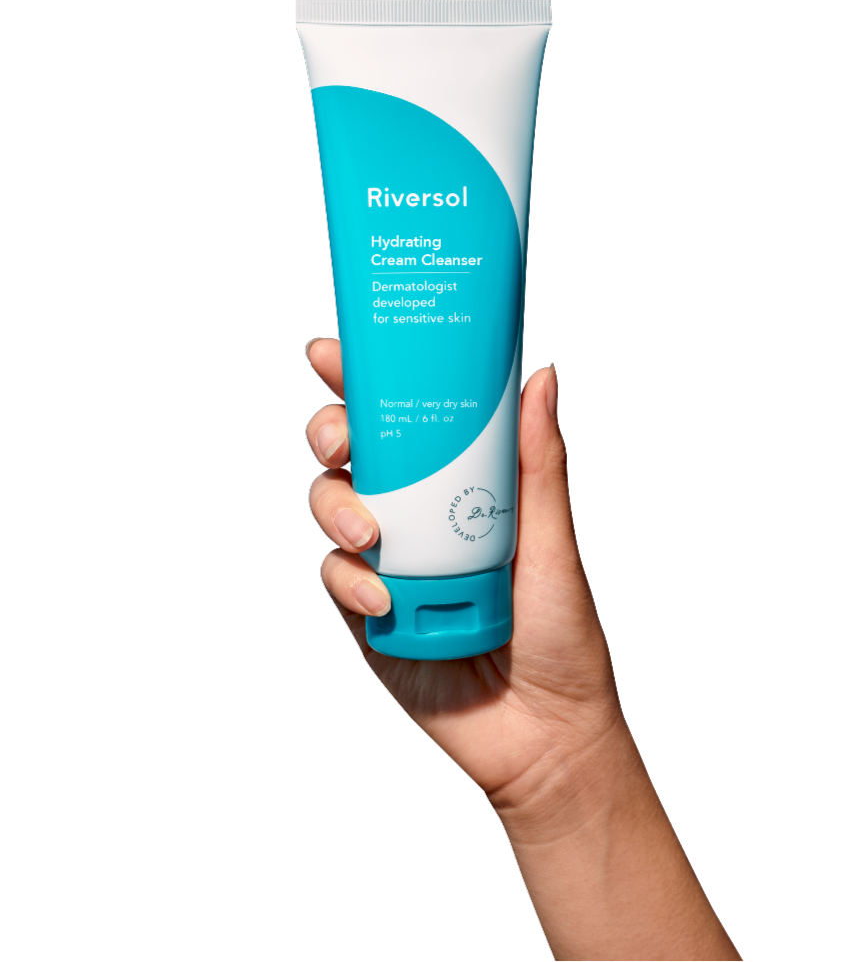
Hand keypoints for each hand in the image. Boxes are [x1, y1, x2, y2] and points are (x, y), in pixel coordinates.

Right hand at [305, 336, 623, 817]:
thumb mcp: (553, 543)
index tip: (332, 354)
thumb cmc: (561, 637)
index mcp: (457, 489)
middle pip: (351, 456)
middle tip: (342, 440)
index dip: (361, 383)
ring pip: (329, 509)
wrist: (544, 736)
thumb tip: (542, 377)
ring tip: (370, 531)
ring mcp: (387, 564)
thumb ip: (539, 464)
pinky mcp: (366, 615)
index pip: (404, 422)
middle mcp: (416, 517)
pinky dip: (348, 580)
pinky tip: (381, 597)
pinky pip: (336, 579)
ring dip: (335, 507)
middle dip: (330, 434)